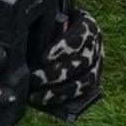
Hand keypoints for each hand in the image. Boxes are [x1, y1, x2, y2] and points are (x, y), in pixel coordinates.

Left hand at [21, 5, 103, 119]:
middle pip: (82, 61)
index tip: (43, 58)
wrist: (57, 36)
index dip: (62, 48)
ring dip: (59, 90)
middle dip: (56, 73)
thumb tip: (28, 38)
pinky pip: (82, 91)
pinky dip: (64, 98)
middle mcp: (95, 44)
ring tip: (36, 95)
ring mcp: (97, 63)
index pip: (78, 36)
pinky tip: (46, 100)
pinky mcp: (92, 79)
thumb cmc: (48, 28)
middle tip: (34, 79)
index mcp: (87, 25)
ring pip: (85, 80)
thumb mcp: (46, 24)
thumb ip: (41, 30)